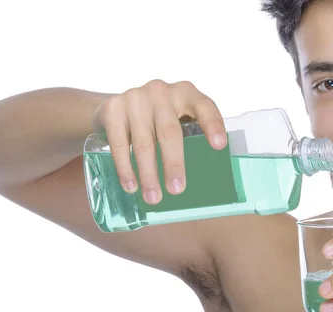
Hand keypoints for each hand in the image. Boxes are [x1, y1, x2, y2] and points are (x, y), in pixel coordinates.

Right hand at [92, 79, 226, 204]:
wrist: (114, 107)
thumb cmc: (156, 120)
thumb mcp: (177, 120)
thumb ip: (191, 138)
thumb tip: (205, 183)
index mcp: (186, 93)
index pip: (204, 106)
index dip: (212, 124)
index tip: (219, 145)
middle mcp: (161, 91)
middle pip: (170, 132)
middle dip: (173, 163)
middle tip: (176, 190)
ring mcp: (135, 97)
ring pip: (144, 142)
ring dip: (148, 174)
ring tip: (153, 197)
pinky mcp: (113, 108)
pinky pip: (119, 143)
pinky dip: (125, 168)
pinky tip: (131, 185)